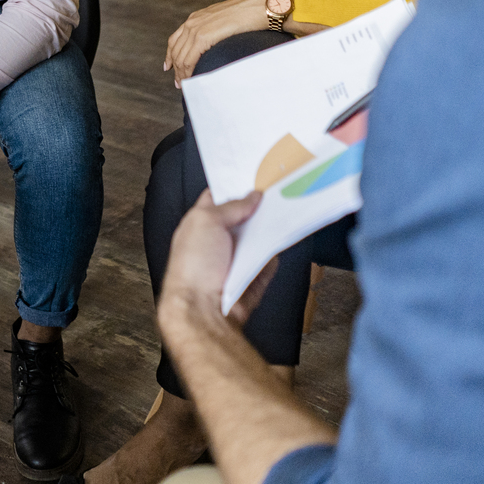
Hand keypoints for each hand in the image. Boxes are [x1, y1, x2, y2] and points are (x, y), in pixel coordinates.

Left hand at [158, 190, 276, 331]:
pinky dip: (274, 255)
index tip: (256, 173)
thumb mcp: (206, 221)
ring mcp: (232, 260)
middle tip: (279, 190)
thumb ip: (230, 206)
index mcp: (199, 224)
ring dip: (269, 229)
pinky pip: (266, 262)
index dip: (234, 186)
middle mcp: (215, 240)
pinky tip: (285, 240)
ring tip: (289, 210)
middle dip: (258, 207)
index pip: (217, 198)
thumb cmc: (194, 264)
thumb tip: (253, 196)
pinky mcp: (248, 278)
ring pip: (257, 239)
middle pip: (241, 218)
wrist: (203, 310)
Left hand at [164, 0, 273, 86]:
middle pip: (176, 51)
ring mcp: (196, 29)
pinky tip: (192, 79)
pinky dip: (188, 72)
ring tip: (185, 85)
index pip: (175, 40)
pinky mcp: (203, 37)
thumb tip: (215, 44)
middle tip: (180, 83)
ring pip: (181, 58)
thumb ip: (215, 30)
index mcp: (196, 18)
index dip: (171, 56)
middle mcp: (192, 22)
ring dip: (182, 74)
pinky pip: (189, 59)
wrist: (261, 6)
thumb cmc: (250, 14)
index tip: (170, 68)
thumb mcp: (225, 20)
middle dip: (176, 69)